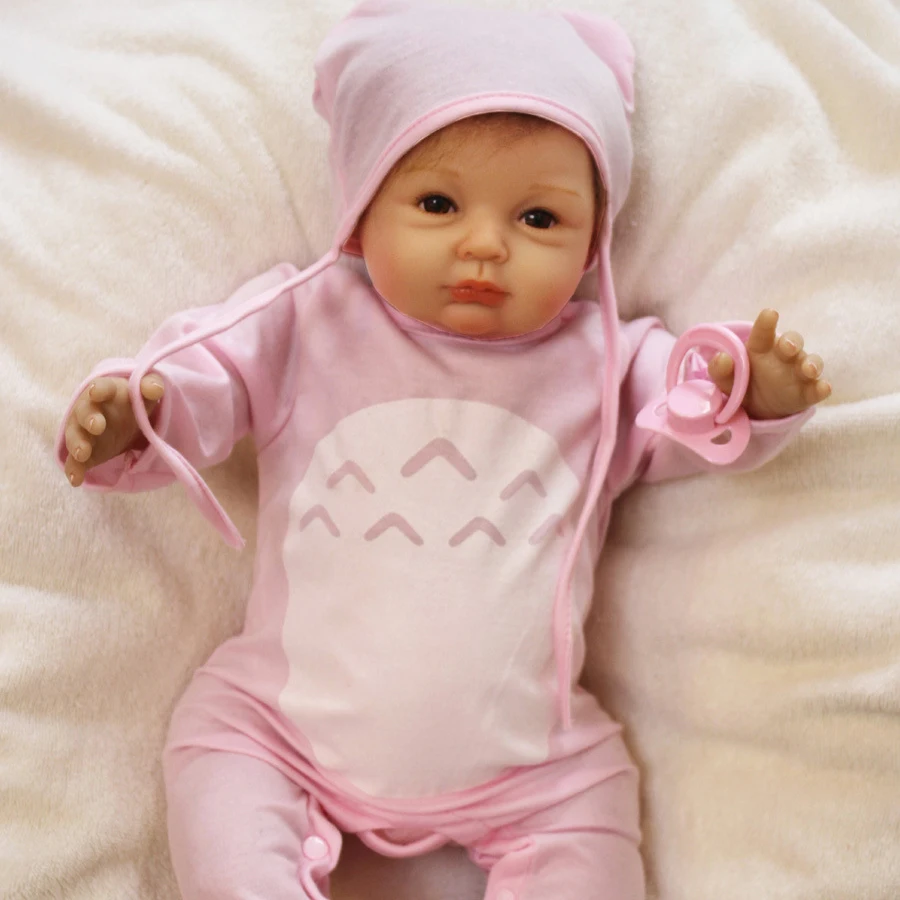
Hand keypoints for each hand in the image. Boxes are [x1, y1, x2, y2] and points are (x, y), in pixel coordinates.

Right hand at [63, 374, 164, 486]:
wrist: (124, 418)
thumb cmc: (133, 401)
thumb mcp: (146, 393)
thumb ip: (150, 387)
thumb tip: (156, 389)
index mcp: (105, 392)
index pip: (101, 387)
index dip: (99, 389)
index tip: (97, 392)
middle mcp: (89, 410)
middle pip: (84, 412)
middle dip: (89, 418)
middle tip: (97, 426)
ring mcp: (84, 432)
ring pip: (75, 436)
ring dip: (78, 444)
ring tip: (83, 453)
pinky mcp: (85, 452)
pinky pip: (75, 461)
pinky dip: (74, 469)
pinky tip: (76, 480)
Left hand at [708, 309, 830, 419]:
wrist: (757, 408)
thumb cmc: (743, 384)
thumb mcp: (726, 379)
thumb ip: (720, 369)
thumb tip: (722, 358)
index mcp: (760, 347)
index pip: (763, 332)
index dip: (767, 323)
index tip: (770, 314)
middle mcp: (783, 356)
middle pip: (793, 341)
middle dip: (792, 342)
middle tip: (787, 347)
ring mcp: (798, 373)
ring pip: (811, 362)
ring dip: (812, 364)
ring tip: (808, 370)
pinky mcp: (807, 392)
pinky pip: (818, 388)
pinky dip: (822, 387)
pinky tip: (823, 388)